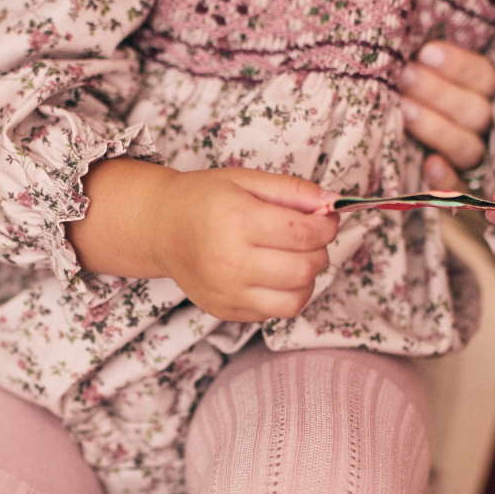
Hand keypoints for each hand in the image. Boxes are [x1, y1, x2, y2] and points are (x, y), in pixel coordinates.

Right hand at [66, 158, 337, 321]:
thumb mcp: (246, 180)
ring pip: (296, 298)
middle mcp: (230, 261)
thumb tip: (333, 202)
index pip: (305, 233)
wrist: (161, 228)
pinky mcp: (225, 311)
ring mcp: (227, 292)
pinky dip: (287, 294)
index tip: (325, 218)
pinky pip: (276, 313)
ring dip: (308, 277)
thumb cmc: (205, 199)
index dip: (326, 225)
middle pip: (305, 268)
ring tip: (296, 258)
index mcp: (237, 221)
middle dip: (320, 250)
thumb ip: (292, 190)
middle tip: (311, 237)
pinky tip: (276, 274)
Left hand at [398, 41, 494, 188]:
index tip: (425, 53)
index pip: (484, 77)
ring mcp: (475, 160)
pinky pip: (460, 188)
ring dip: (437, 128)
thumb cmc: (410, 98)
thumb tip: (409, 44)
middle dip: (438, 92)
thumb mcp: (422, 77)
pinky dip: (445, 178)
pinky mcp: (459, 190)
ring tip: (404, 109)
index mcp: (484, 94)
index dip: (458, 65)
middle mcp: (485, 127)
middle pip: (476, 112)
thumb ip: (425, 65)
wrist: (400, 151)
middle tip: (405, 76)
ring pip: (468, 147)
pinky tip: (430, 164)